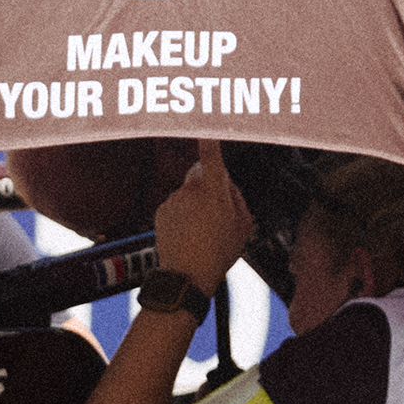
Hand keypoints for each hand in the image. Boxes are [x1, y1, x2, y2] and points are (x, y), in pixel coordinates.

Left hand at [153, 141, 252, 292]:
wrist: (186, 276)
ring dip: (194, 203)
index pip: (212, 156)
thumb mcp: (243, 226)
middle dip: (209, 186)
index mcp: (213, 191)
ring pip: (187, 193)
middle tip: (218, 212)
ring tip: (203, 231)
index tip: (208, 127)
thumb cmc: (217, 253)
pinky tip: (189, 234)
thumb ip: (237, 199)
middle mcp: (190, 191)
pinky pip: (175, 206)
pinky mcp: (161, 211)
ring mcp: (173, 200)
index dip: (210, 139)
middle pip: (200, 176)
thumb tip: (229, 187)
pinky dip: (181, 215)